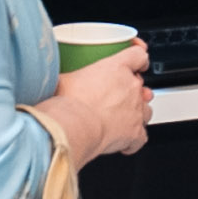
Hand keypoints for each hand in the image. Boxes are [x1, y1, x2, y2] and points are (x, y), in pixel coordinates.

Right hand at [29, 43, 150, 164]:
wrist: (71, 127)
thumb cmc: (65, 103)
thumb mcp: (62, 80)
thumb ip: (66, 76)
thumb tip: (51, 76)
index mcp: (116, 68)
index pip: (138, 55)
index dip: (139, 59)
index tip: (138, 63)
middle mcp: (131, 86)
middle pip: (140, 85)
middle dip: (131, 92)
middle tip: (114, 98)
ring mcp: (136, 109)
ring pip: (146, 109)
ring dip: (136, 114)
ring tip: (120, 120)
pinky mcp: (136, 132)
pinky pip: (141, 137)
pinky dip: (133, 140)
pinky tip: (122, 143)